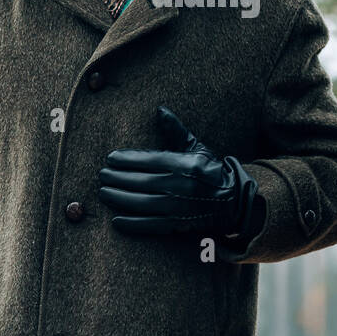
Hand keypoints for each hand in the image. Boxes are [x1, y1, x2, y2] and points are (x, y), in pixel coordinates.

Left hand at [97, 105, 260, 236]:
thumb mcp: (197, 149)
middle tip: (102, 175)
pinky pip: (152, 225)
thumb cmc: (210, 171)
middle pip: (142, 182)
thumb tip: (159, 110)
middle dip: (118, 178)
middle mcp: (182, 185)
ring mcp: (180, 207)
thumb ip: (176, 131)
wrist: (235, 201)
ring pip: (143, 203)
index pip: (150, 160)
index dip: (127, 160)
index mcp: (185, 164)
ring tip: (103, 193)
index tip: (110, 158)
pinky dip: (133, 224)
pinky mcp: (180, 225)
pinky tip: (116, 221)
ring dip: (120, 198)